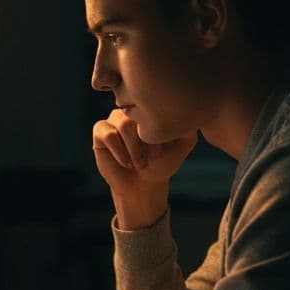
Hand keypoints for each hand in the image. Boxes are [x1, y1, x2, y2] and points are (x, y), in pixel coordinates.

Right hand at [92, 110, 196, 227]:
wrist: (144, 183)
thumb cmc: (163, 161)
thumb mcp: (183, 142)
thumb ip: (189, 123)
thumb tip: (188, 106)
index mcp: (150, 107)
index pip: (154, 106)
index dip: (158, 131)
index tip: (162, 151)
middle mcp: (131, 109)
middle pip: (139, 115)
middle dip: (146, 141)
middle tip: (152, 158)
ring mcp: (114, 118)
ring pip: (123, 125)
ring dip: (134, 148)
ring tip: (140, 163)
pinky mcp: (100, 131)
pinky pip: (108, 135)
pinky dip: (119, 151)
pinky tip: (126, 163)